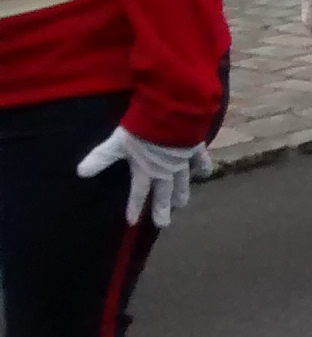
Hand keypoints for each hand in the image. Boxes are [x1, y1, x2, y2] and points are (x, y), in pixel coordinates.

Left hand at [77, 127, 212, 226]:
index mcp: (146, 170)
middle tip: (164, 224)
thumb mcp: (119, 142)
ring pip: (183, 181)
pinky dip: (203, 167)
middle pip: (163, 193)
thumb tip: (80, 172)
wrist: (174, 112)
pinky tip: (205, 173)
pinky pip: (201, 160)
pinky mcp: (195, 147)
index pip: (139, 193)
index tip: (132, 222)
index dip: (134, 207)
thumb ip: (102, 157)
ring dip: (181, 193)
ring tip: (182, 204)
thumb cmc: (144, 127)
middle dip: (162, 208)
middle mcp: (165, 170)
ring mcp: (182, 160)